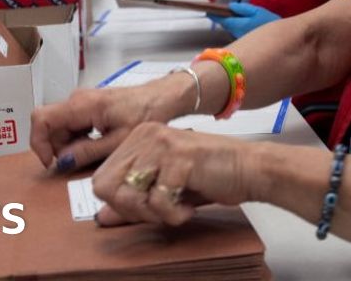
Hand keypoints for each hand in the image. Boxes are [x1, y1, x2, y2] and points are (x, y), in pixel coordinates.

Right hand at [29, 81, 189, 172]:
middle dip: (58, 148)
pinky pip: (71, 124)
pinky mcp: (87, 106)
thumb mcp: (117, 141)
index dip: (39, 143)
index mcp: (82, 105)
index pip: (41, 119)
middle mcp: (77, 99)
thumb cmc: (146, 114)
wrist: (161, 99)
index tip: (51, 162)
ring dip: (69, 145)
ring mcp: (81, 101)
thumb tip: (62, 161)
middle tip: (80, 161)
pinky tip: (97, 144)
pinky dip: (77, 138)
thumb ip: (87, 152)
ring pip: (59, 126)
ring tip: (96, 151)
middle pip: (49, 126)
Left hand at [91, 122, 256, 226]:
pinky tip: (189, 206)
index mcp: (139, 137)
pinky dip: (174, 214)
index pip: (101, 179)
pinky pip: (158, 201)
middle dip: (132, 210)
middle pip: (108, 187)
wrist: (249, 168)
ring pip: (130, 195)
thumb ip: (134, 201)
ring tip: (176, 208)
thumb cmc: (211, 175)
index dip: (119, 204)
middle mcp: (146, 134)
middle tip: (160, 210)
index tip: (145, 208)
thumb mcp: (165, 188)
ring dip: (154, 213)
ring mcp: (161, 144)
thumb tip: (102, 216)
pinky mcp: (179, 158)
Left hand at [208, 2, 279, 37]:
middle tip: (213, 11)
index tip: (207, 11)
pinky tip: (235, 20)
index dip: (214, 15)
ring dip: (227, 21)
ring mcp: (240, 38)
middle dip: (220, 18)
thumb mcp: (256, 11)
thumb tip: (230, 6)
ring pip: (230, 28)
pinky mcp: (244, 40)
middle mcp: (238, 33)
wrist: (279, 36)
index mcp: (240, 25)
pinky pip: (235, 31)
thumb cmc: (268, 21)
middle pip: (225, 24)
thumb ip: (242, 8)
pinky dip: (233, 25)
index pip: (223, 20)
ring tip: (224, 14)